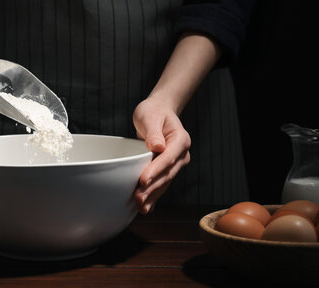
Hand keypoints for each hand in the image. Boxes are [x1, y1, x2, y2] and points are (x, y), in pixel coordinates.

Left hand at [133, 98, 190, 213]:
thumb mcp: (150, 116)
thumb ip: (153, 132)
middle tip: (138, 198)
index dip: (156, 170)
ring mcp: (176, 164)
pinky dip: (153, 196)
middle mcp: (181, 154)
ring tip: (140, 207)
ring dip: (153, 196)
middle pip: (167, 174)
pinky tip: (146, 208)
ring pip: (164, 182)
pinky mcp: (167, 170)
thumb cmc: (153, 112)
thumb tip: (157, 146)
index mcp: (180, 140)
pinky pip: (161, 184)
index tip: (143, 179)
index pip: (168, 158)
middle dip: (153, 188)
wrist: (158, 113)